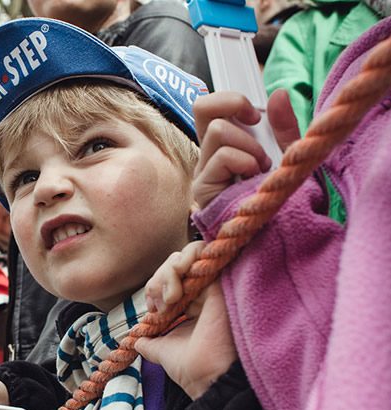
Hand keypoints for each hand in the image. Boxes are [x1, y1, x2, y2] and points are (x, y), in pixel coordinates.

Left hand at [136, 242, 236, 398]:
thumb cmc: (192, 369)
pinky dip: (182, 261)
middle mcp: (205, 292)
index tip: (152, 308)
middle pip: (178, 262)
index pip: (171, 278)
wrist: (208, 379)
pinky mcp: (220, 280)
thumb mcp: (162, 351)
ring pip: (188, 255)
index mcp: (192, 305)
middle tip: (158, 304)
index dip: (155, 286)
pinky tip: (175, 289)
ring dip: (169, 271)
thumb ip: (150, 343)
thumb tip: (138, 342)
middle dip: (159, 278)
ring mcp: (213, 285)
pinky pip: (201, 252)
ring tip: (169, 298)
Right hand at [192, 89, 300, 207]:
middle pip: (202, 107)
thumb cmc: (280, 197)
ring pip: (218, 130)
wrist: (278, 233)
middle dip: (233, 105)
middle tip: (255, 123)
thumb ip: (283, 126)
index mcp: (224, 144)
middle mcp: (208, 154)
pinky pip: (222, 156)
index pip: (209, 107)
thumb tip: (278, 93)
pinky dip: (244, 162)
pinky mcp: (203, 187)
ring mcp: (203, 170)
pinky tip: (252, 180)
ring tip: (260, 168)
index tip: (256, 115)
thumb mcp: (289, 155)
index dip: (230, 99)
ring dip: (249, 145)